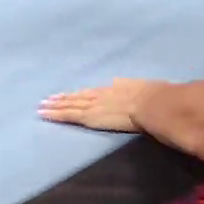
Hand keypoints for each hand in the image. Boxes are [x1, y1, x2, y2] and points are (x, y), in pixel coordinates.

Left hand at [38, 78, 157, 132]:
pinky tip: (44, 114)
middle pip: (81, 96)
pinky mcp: (90, 116)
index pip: (98, 92)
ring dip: (56, 105)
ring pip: (71, 104)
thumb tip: (153, 93)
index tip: (77, 94)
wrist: (153, 104)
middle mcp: (105, 93)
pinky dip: (56, 114)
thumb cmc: (161, 99)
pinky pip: (69, 115)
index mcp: (121, 87)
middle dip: (66, 98)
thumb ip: (149, 93)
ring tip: (42, 105)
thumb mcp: (155, 91)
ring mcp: (96, 104)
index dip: (86, 93)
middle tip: (50, 98)